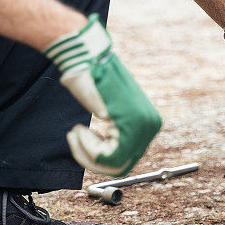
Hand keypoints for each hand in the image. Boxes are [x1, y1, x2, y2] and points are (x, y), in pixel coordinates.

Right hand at [44, 14, 161, 176]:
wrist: (87, 58)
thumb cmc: (92, 81)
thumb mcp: (109, 112)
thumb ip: (116, 134)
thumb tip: (112, 164)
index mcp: (149, 123)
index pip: (125, 160)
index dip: (97, 158)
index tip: (79, 137)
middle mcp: (151, 126)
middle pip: (121, 166)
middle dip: (92, 160)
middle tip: (74, 140)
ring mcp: (144, 126)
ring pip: (113, 165)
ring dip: (87, 154)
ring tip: (75, 133)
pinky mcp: (131, 124)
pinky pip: (108, 157)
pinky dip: (87, 149)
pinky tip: (77, 131)